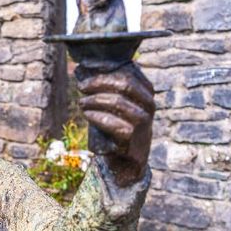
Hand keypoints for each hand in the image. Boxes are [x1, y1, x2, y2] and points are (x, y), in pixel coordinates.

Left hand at [77, 63, 154, 186]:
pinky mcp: (132, 138)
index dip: (105, 72)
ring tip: (81, 102)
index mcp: (146, 93)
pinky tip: (87, 114)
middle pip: (125, 84)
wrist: (128, 161)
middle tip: (81, 87)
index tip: (85, 75)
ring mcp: (143, 122)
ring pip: (118, 102)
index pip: (128, 73)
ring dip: (94, 100)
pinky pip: (112, 123)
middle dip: (98, 83)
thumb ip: (109, 89)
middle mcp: (149, 106)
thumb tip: (82, 70)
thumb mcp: (119, 106)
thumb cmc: (119, 127)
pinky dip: (96, 116)